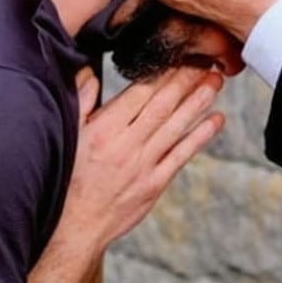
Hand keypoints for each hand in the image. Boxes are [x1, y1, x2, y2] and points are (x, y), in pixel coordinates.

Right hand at [56, 66, 224, 254]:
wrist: (76, 227)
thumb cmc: (68, 179)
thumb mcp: (65, 137)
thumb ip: (79, 102)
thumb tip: (88, 73)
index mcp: (103, 130)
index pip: (139, 93)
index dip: (162, 73)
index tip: (178, 55)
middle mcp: (126, 145)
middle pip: (162, 105)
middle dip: (186, 80)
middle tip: (206, 61)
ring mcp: (143, 165)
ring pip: (176, 127)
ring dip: (199, 102)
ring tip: (216, 82)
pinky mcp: (155, 184)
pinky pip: (182, 155)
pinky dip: (200, 136)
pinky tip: (216, 120)